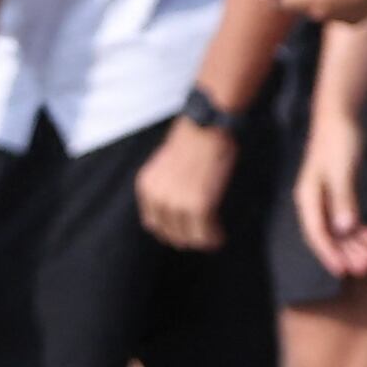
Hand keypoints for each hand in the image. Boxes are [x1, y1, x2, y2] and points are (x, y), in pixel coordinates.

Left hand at [135, 115, 235, 250]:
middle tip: (202, 237)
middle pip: (170, 233)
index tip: (183, 232)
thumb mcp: (166, 163)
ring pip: (189, 237)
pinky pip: (205, 234)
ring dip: (202, 240)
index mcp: (147, 186)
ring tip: (213, 238)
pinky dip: (213, 238)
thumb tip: (177, 207)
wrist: (207, 126)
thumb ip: (166, 185)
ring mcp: (177, 203)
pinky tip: (219, 236)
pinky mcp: (199, 206)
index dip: (169, 230)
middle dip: (187, 238)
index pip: (153, 222)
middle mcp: (158, 198)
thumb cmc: (193, 138)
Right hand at [293, 111, 366, 282]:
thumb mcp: (342, 170)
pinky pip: (347, 220)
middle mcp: (313, 201)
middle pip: (329, 236)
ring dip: (355, 245)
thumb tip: (343, 229)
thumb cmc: (338, 140)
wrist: (339, 117)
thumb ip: (343, 200)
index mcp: (308, 197)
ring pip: (339, 231)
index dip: (330, 254)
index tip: (344, 271)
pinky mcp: (338, 194)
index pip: (317, 233)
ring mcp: (325, 199)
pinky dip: (360, 231)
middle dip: (347, 253)